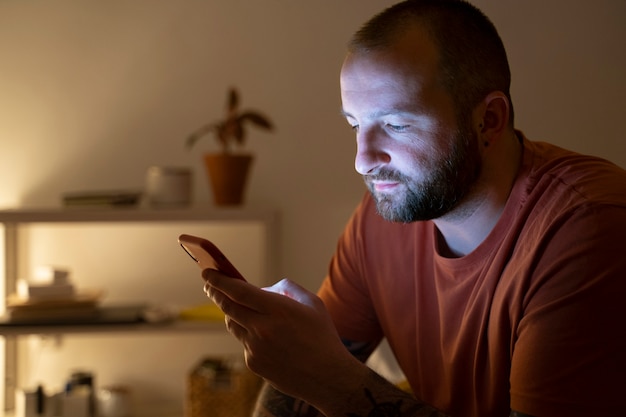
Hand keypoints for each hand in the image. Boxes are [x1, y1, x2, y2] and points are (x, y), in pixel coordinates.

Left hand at [202, 269, 363, 402]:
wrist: (328, 377)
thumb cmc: (323, 337)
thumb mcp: (312, 304)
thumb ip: (287, 289)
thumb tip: (265, 289)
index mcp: (278, 309)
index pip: (238, 291)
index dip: (219, 280)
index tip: (208, 272)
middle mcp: (262, 328)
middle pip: (228, 306)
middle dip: (216, 293)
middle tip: (210, 285)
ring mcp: (255, 348)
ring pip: (233, 324)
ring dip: (233, 313)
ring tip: (240, 308)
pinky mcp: (254, 363)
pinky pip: (245, 343)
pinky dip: (249, 335)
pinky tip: (265, 338)